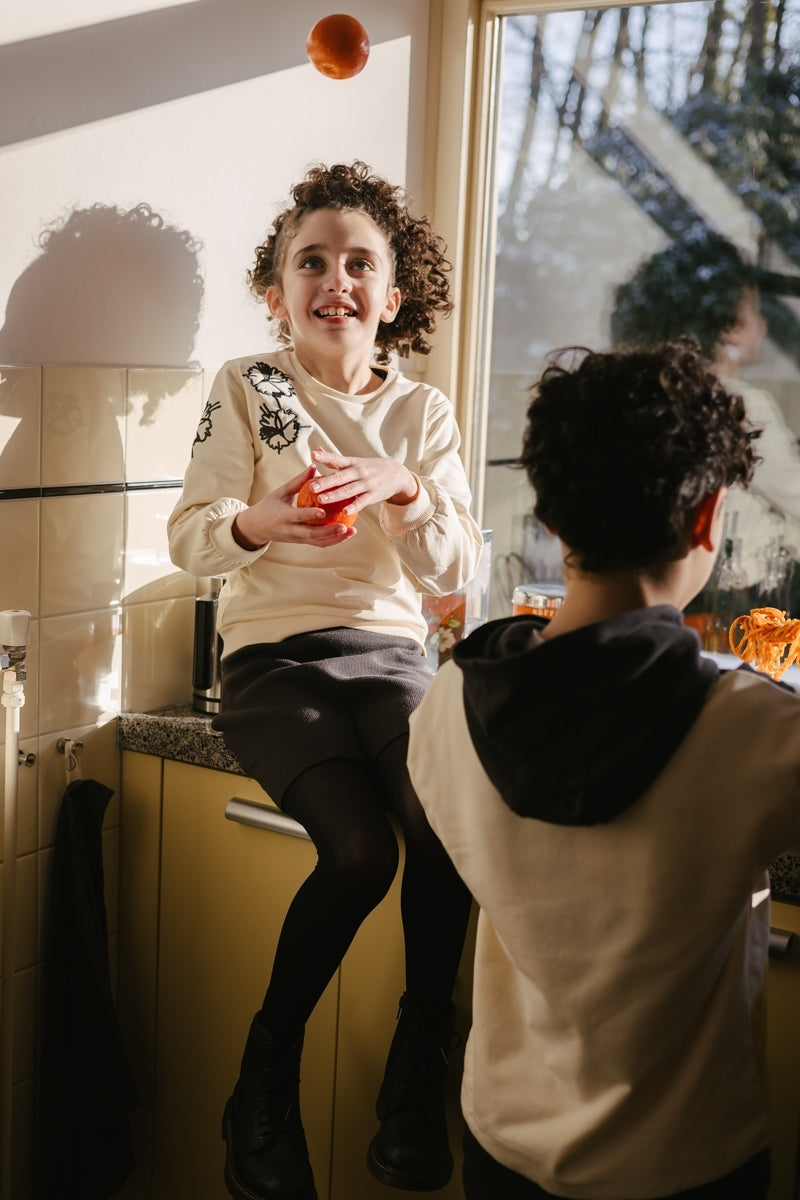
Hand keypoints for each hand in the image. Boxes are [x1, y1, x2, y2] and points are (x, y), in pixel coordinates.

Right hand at [232, 465, 357, 549]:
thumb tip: (314, 467)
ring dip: (336, 539)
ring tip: (352, 531)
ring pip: (318, 542)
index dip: (311, 515)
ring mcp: (297, 538)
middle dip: (330, 532)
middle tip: (346, 526)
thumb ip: (298, 481)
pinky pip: (319, 543)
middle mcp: (291, 530)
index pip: (299, 516)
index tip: (324, 512)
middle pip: (312, 534)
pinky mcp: (302, 542)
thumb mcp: (280, 492)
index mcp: (284, 516)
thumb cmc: (269, 506)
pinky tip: (346, 534)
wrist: (256, 527)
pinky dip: (333, 540)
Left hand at [308, 448, 418, 511]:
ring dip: (335, 495)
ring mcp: (367, 484)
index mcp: (352, 463)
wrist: (397, 474)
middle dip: (326, 482)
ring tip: (321, 500)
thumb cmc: (370, 468)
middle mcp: (358, 472)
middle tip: (312, 486)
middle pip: (340, 477)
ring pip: (348, 490)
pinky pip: (362, 502)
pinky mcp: (374, 495)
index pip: (337, 459)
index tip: (313, 454)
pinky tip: (345, 512)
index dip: (325, 456)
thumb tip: (315, 450)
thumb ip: (334, 459)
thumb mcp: (354, 461)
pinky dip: (354, 507)